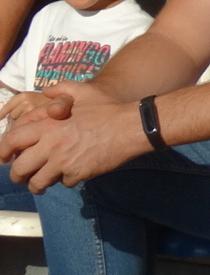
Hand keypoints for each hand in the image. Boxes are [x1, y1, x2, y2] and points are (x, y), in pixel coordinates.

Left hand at [0, 93, 145, 190]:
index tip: (4, 158)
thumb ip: (60, 89)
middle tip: (22, 176)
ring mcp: (63, 161)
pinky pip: (64, 182)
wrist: (132, 126)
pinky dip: (68, 179)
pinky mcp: (78, 173)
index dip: (2, 152)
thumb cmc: (107, 108)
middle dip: (17, 175)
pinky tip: (76, 171)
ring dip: (38, 185)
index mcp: (47, 125)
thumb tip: (47, 92)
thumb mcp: (83, 91)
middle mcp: (51, 145)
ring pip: (38, 182)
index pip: (11, 141)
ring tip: (42, 183)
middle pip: (19, 169)